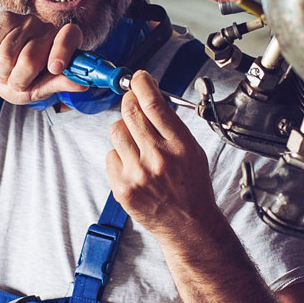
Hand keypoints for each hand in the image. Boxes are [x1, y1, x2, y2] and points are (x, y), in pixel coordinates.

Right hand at [0, 12, 81, 104]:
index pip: (71, 35)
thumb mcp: (38, 88)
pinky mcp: (1, 19)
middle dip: (18, 79)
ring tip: (4, 71)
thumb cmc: (16, 78)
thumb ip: (58, 84)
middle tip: (15, 80)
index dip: (63, 51)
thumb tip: (82, 85)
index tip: (55, 68)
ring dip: (1, 72)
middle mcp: (45, 28)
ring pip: (7, 55)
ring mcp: (24, 20)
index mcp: (62, 44)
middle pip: (31, 58)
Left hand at [106, 71, 223, 247]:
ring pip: (116, 131)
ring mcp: (137, 174)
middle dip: (129, 101)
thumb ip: (171, 126)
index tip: (138, 78)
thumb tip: (150, 98)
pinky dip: (119, 157)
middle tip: (133, 103)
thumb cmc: (192, 187)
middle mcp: (158, 158)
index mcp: (180, 145)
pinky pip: (110, 156)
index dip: (142, 83)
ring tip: (136, 143)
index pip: (154, 103)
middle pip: (129, 112)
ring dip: (124, 130)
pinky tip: (134, 167)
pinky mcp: (122, 187)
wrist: (189, 224)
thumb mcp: (193, 150)